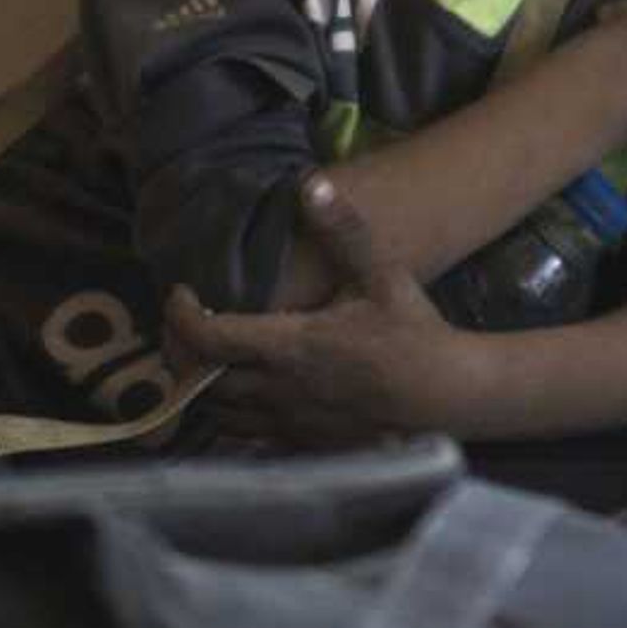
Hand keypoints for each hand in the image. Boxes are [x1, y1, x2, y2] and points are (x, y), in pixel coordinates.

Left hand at [160, 177, 492, 442]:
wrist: (447, 396)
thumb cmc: (413, 334)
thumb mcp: (381, 274)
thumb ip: (342, 230)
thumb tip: (311, 183)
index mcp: (289, 346)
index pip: (207, 337)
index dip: (179, 315)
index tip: (181, 292)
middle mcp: (278, 390)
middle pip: (199, 380)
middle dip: (181, 351)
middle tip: (186, 322)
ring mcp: (288, 423)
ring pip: (217, 413)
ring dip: (202, 386)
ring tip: (207, 356)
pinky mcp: (302, 444)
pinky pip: (245, 437)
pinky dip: (230, 415)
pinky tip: (241, 392)